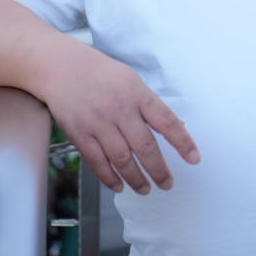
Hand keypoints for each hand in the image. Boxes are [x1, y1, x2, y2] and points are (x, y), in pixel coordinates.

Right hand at [40, 39, 200, 194]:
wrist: (61, 67)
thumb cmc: (100, 73)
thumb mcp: (132, 81)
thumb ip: (151, 105)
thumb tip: (176, 126)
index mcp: (138, 95)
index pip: (167, 122)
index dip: (183, 143)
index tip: (194, 159)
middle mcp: (120, 110)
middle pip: (146, 147)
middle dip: (160, 170)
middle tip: (168, 184)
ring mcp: (99, 123)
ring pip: (123, 159)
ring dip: (137, 179)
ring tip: (146, 188)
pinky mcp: (80, 134)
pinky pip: (98, 162)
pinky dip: (110, 177)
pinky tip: (119, 185)